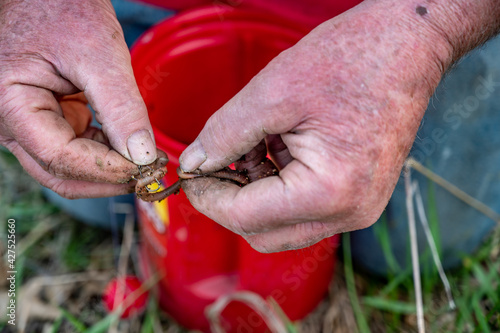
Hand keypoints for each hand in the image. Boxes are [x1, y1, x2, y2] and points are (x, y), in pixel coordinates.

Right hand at [0, 0, 159, 197]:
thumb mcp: (98, 54)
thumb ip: (121, 107)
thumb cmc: (62, 9)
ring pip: (71, 168)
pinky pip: (80, 150)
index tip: (145, 168)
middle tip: (150, 175)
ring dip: (110, 171)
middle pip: (61, 173)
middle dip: (108, 179)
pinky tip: (134, 148)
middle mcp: (15, 123)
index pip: (59, 157)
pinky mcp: (53, 121)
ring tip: (148, 161)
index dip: (105, 170)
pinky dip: (108, 155)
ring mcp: (33, 125)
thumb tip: (143, 155)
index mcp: (13, 104)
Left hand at [177, 0, 494, 251]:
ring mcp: (356, 209)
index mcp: (330, 193)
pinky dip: (277, 186)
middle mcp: (348, 213)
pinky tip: (275, 148)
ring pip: (280, 224)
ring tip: (253, 143)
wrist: (408, 46)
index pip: (245, 217)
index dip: (207, 195)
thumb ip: (225, 133)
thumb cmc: (352, 59)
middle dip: (229, 199)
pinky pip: (302, 209)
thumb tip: (193, 162)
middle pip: (262, 233)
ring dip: (253, 192)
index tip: (189, 170)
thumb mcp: (274, 92)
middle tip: (214, 159)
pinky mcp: (356, 197)